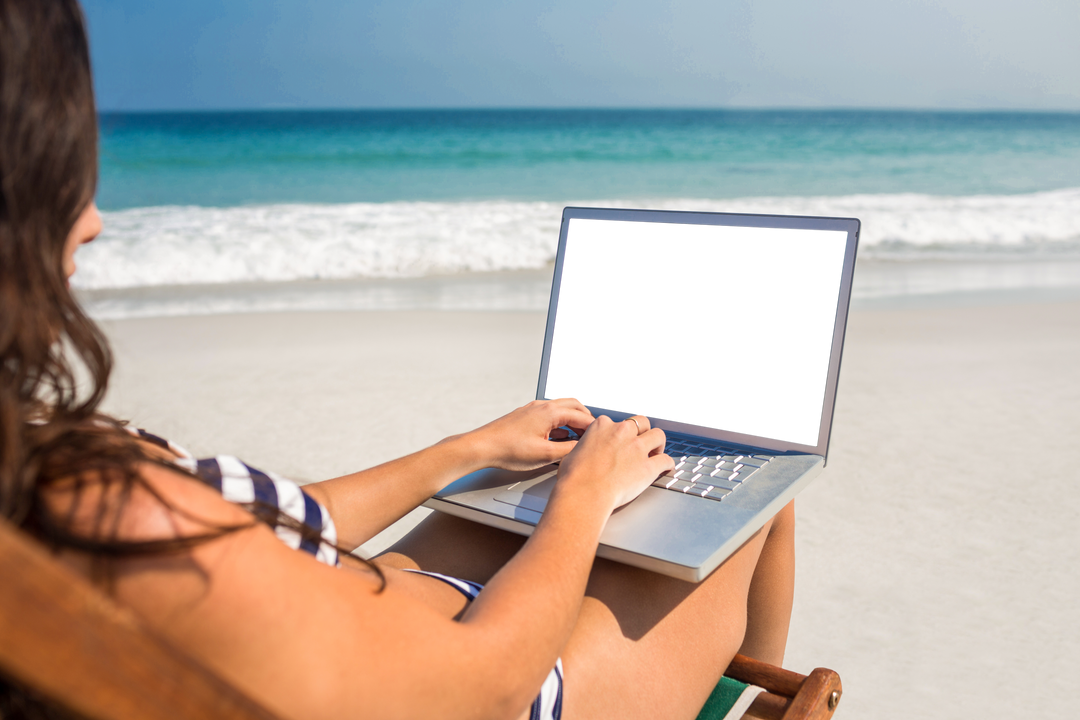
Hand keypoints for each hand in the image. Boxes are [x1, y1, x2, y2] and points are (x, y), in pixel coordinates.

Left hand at [460, 396, 595, 471]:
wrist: (483, 446)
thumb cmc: (508, 449)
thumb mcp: (544, 455)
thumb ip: (568, 450)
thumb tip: (581, 449)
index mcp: (550, 412)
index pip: (581, 416)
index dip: (593, 428)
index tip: (600, 437)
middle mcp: (543, 406)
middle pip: (574, 406)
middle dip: (585, 420)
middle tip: (592, 436)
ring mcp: (533, 409)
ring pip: (561, 408)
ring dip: (572, 420)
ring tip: (578, 437)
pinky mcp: (526, 415)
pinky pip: (549, 414)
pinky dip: (559, 422)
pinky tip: (558, 437)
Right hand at [555, 413, 673, 512]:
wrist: (584, 493)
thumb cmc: (574, 477)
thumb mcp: (574, 452)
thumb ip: (586, 447)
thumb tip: (586, 453)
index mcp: (602, 426)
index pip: (616, 422)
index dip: (620, 433)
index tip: (620, 440)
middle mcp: (622, 432)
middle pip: (642, 422)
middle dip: (643, 432)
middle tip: (642, 442)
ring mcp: (637, 448)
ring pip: (658, 435)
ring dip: (658, 444)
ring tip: (657, 451)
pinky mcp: (648, 467)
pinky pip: (665, 460)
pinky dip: (668, 463)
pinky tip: (667, 467)